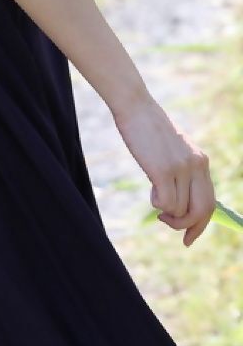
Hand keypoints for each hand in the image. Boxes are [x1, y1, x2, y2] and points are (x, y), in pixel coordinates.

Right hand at [112, 92, 215, 246]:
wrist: (135, 107)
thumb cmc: (149, 129)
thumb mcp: (175, 150)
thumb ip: (183, 171)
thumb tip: (181, 204)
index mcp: (201, 160)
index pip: (210, 202)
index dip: (201, 224)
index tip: (189, 238)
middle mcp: (197, 165)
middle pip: (202, 211)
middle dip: (187, 225)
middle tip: (168, 223)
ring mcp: (181, 168)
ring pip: (180, 210)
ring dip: (165, 210)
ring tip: (154, 191)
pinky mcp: (164, 170)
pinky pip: (166, 204)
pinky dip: (157, 204)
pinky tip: (151, 188)